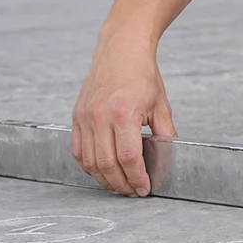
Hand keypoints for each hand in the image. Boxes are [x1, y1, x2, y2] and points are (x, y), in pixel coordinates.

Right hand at [70, 33, 175, 196]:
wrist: (121, 50)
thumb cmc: (142, 75)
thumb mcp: (161, 104)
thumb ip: (165, 134)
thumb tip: (167, 159)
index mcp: (123, 113)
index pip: (129, 158)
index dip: (137, 178)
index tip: (145, 189)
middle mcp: (99, 117)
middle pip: (107, 165)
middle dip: (122, 184)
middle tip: (134, 192)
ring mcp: (84, 117)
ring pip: (90, 162)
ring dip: (105, 179)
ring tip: (120, 185)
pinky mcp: (76, 117)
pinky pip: (78, 151)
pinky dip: (89, 166)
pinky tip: (102, 171)